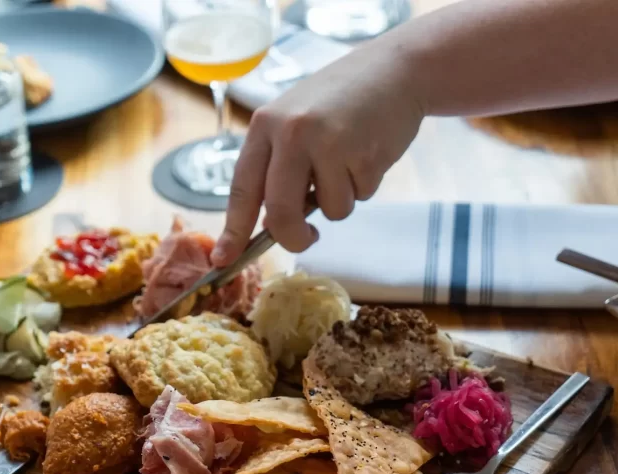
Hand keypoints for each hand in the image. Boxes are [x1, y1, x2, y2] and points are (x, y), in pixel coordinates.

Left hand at [212, 44, 425, 265]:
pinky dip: (364, 186)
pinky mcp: (365, 154)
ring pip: (329, 211)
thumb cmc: (338, 103)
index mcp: (265, 126)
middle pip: (280, 212)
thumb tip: (268, 226)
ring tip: (348, 160)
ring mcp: (330, 143)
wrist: (394, 70)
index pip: (241, 189)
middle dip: (294, 238)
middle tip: (306, 238)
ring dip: (340, 200)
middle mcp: (292, 133)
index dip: (232, 230)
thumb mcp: (294, 122)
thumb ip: (277, 167)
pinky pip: (360, 197)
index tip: (222, 259)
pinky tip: (368, 151)